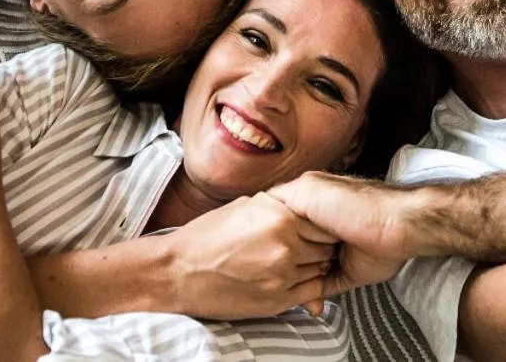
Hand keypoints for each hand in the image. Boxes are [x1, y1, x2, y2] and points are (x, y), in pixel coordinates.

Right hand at [163, 192, 338, 319]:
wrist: (179, 271)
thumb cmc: (208, 235)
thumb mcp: (246, 205)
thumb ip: (278, 206)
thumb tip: (301, 204)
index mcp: (280, 217)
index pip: (323, 222)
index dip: (323, 225)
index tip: (317, 227)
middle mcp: (286, 246)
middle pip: (326, 247)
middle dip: (322, 246)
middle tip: (311, 245)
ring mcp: (283, 276)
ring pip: (320, 271)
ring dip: (314, 267)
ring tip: (296, 261)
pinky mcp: (277, 301)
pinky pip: (310, 293)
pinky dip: (308, 286)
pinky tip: (291, 278)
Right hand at [269, 172, 412, 294]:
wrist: (395, 227)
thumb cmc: (355, 204)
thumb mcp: (310, 190)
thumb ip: (283, 197)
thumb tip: (258, 205)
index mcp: (308, 204)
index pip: (278, 219)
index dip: (264, 232)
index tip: (247, 245)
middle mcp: (318, 228)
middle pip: (288, 248)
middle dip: (278, 261)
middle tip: (260, 272)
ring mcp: (331, 252)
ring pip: (303, 271)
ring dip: (293, 281)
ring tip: (276, 289)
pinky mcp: (345, 273)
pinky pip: (322, 288)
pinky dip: (311, 297)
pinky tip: (299, 300)